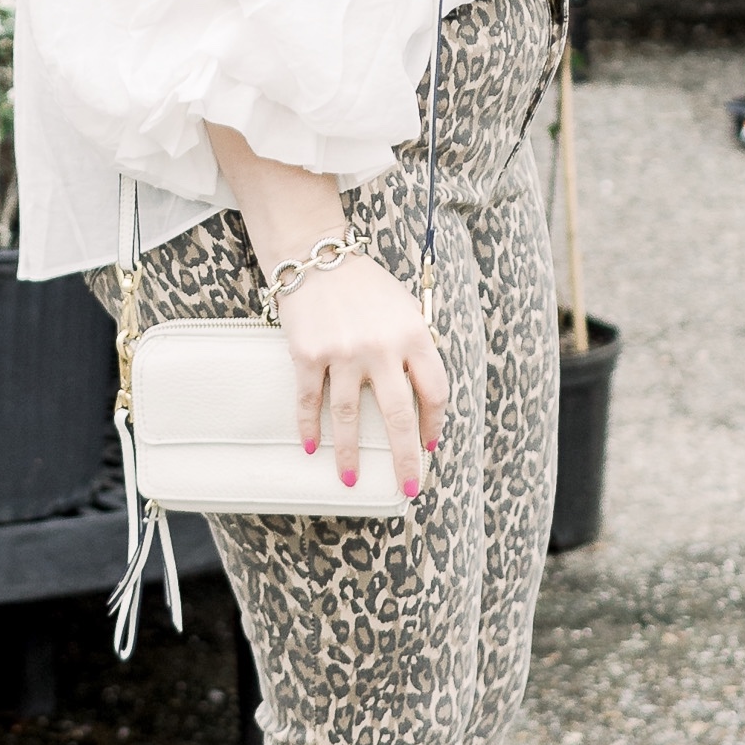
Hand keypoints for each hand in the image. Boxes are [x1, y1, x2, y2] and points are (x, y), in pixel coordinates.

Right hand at [277, 251, 447, 496]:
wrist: (317, 256)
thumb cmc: (366, 287)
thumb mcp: (405, 308)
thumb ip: (417, 347)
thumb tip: (425, 398)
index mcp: (414, 334)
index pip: (435, 390)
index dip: (435, 423)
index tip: (430, 445)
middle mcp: (381, 346)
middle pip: (398, 414)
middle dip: (405, 458)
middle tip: (407, 487)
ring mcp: (342, 351)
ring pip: (348, 416)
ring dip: (350, 453)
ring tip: (351, 478)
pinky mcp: (308, 353)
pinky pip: (309, 400)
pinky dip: (309, 427)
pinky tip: (312, 448)